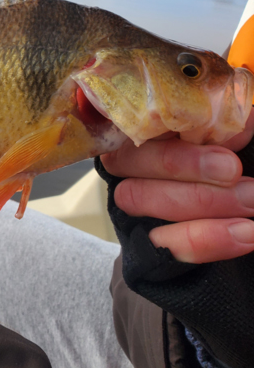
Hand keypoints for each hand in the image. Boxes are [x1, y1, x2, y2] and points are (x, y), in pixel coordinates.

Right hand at [97, 111, 253, 367]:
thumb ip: (232, 127)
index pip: (126, 117)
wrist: (251, 221)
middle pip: (128, 159)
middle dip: (182, 163)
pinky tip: (246, 234)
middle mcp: (130, 167)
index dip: (156, 118)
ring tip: (252, 202)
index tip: (204, 122)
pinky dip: (205, 239)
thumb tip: (236, 120)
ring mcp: (134, 209)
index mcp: (148, 131)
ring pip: (138, 198)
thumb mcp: (241, 145)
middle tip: (234, 170)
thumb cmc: (242, 174)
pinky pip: (163, 244)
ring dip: (200, 200)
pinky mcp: (145, 250)